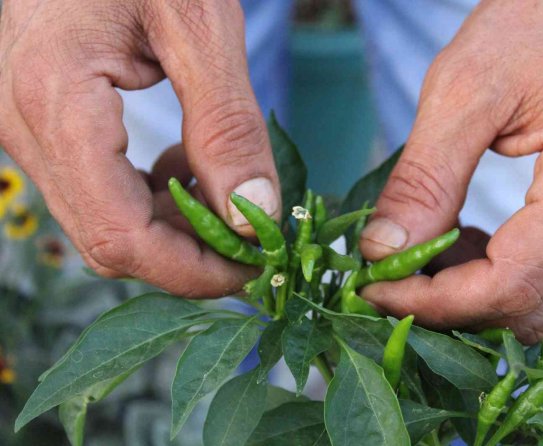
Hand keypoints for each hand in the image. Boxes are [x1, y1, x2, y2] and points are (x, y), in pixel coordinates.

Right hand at [0, 0, 280, 296]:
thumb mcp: (199, 24)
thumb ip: (226, 123)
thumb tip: (253, 214)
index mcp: (57, 101)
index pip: (120, 235)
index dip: (192, 270)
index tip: (254, 268)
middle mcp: (26, 126)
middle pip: (110, 241)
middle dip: (189, 256)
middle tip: (253, 243)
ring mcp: (29, 128)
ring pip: (104, 223)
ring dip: (175, 227)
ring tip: (226, 190)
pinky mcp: (46, 124)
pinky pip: (98, 191)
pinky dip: (153, 198)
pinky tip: (187, 164)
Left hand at [359, 0, 542, 342]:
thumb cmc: (540, 20)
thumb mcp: (463, 89)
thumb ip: (424, 178)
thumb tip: (382, 250)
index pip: (511, 284)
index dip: (436, 303)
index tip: (376, 287)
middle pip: (529, 308)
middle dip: (450, 306)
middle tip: (391, 277)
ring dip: (474, 294)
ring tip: (422, 256)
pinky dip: (500, 275)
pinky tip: (464, 242)